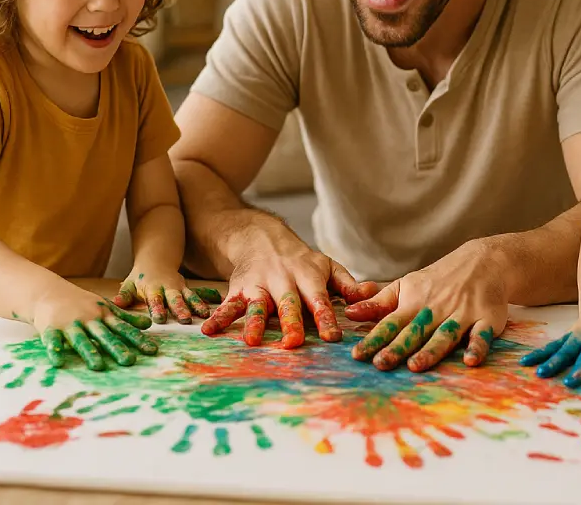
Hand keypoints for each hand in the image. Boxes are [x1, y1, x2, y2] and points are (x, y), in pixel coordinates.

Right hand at [31, 280, 157, 370]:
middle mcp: (89, 319)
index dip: (137, 339)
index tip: (151, 351)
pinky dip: (55, 350)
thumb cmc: (81, 303)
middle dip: (117, 348)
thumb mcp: (105, 307)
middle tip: (129, 361)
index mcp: (104, 315)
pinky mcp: (51, 328)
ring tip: (98, 366)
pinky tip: (58, 362)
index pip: (123, 328)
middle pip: (104, 335)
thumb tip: (148, 325)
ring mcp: (70, 323)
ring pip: (81, 339)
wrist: (50, 292)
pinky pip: (53, 340)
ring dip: (89, 352)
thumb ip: (125, 318)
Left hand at [113, 267, 222, 323]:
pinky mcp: (187, 289)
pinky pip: (199, 294)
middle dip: (180, 309)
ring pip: (190, 296)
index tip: (160, 319)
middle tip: (185, 320)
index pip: (155, 300)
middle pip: (175, 299)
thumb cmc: (140, 277)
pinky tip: (219, 302)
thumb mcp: (129, 284)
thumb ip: (124, 295)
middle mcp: (168, 288)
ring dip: (197, 305)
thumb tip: (116, 303)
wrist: (157, 259)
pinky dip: (208, 298)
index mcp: (153, 288)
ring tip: (205, 315)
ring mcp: (180, 288)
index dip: (157, 309)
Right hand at [200, 215, 377, 347]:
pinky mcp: (238, 289)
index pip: (319, 299)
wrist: (261, 237)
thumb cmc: (301, 261)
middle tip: (293, 343)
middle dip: (290, 322)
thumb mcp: (327, 267)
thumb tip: (371, 295)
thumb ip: (348, 284)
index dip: (326, 317)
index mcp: (308, 277)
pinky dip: (218, 317)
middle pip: (288, 304)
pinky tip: (208, 331)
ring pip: (256, 304)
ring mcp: (258, 285)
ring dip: (253, 322)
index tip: (333, 337)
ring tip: (251, 340)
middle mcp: (283, 280)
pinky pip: (228, 304)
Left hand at [345, 239, 508, 371]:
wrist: (484, 260)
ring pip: (444, 334)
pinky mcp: (486, 318)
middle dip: (397, 348)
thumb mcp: (408, 285)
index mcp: (415, 303)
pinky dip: (477, 346)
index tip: (357, 355)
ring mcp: (462, 313)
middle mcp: (437, 309)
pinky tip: (470, 361)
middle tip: (380, 364)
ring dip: (431, 350)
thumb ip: (379, 302)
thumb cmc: (439, 279)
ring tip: (415, 366)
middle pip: (415, 331)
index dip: (374, 339)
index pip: (391, 323)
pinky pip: (482, 334)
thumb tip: (349, 312)